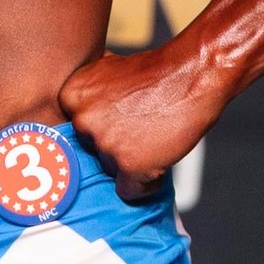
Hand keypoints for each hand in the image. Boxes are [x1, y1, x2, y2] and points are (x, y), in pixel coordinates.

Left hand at [58, 46, 220, 199]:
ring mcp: (105, 144)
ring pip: (111, 170)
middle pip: (92, 152)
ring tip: (154, 137)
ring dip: (131, 161)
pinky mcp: (129, 165)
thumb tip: (80, 122)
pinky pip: (129, 191)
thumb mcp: (106, 72)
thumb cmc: (156, 73)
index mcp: (71, 97)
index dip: (101, 127)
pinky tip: (158, 162)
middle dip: (115, 144)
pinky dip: (145, 184)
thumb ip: (89, 98)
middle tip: (140, 128)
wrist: (192, 75)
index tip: (119, 119)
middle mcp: (82, 121)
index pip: (75, 131)